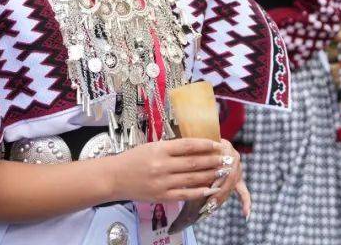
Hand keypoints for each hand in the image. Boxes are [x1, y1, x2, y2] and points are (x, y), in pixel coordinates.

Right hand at [107, 138, 223, 203]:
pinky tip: (210, 189)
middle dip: (212, 160)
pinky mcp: (162, 196)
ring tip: (222, 172)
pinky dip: (199, 192)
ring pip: (192, 178)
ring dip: (210, 175)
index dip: (205, 144)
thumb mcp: (151, 146)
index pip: (188, 145)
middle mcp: (162, 165)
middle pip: (193, 162)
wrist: (114, 177)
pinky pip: (185, 194)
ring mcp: (163, 182)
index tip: (217, 144)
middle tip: (226, 158)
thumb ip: (171, 148)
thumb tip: (195, 146)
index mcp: (160, 149)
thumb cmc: (133, 159)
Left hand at [201, 140, 248, 217]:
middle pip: (228, 178)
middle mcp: (234, 157)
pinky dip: (245, 202)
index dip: (217, 178)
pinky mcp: (239, 178)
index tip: (210, 188)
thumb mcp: (198, 149)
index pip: (224, 166)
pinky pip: (243, 191)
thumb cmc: (198, 145)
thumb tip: (192, 176)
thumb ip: (198, 159)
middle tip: (207, 203)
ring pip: (231, 186)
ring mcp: (238, 168)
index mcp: (225, 147)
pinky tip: (246, 214)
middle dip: (218, 191)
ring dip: (222, 197)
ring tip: (212, 208)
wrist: (206, 139)